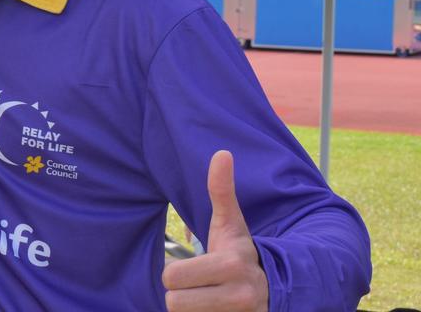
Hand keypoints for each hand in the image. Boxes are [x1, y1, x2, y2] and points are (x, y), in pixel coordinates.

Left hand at [163, 150, 268, 311]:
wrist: (277, 290)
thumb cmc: (242, 254)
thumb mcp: (231, 225)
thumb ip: (222, 192)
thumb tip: (222, 153)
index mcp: (232, 265)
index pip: (171, 278)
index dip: (174, 273)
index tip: (192, 269)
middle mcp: (240, 297)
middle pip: (174, 303)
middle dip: (181, 295)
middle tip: (197, 286)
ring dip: (191, 310)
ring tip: (207, 299)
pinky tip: (213, 310)